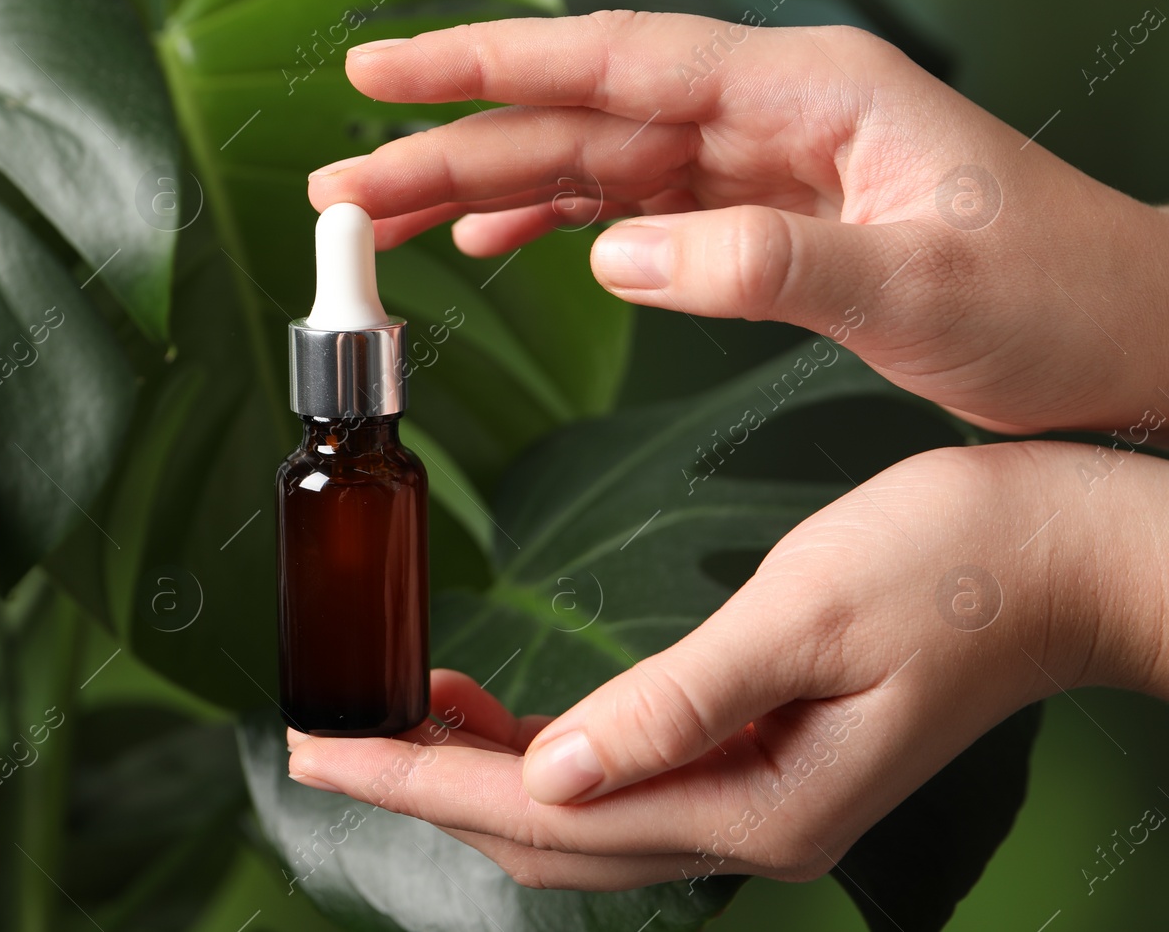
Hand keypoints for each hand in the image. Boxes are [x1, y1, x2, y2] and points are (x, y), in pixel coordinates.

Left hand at [286, 442, 1168, 889]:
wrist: (1066, 556)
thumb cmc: (956, 567)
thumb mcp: (807, 617)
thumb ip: (677, 703)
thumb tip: (556, 772)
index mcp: (756, 801)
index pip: (542, 812)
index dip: (417, 781)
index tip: (320, 753)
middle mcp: (749, 823)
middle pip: (543, 832)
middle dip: (424, 786)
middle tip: (325, 741)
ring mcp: (758, 798)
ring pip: (575, 812)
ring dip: (474, 774)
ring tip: (393, 719)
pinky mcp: (763, 757)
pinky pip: (621, 776)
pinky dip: (542, 753)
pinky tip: (495, 714)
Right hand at [307, 12, 1168, 436]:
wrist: (1123, 336)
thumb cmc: (1056, 297)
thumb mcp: (922, 287)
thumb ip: (766, 265)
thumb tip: (621, 256)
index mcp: (805, 92)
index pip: (614, 62)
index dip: (487, 66)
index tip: (382, 72)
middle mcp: (769, 113)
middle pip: (578, 117)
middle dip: (452, 143)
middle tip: (343, 181)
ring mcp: (759, 164)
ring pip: (591, 165)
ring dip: (484, 188)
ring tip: (385, 219)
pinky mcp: (760, 217)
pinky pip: (632, 208)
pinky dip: (557, 225)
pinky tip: (495, 243)